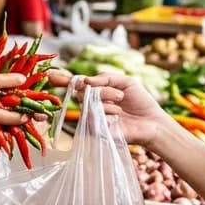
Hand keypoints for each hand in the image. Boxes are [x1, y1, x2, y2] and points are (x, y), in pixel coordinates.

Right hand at [43, 69, 172, 147]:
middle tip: (119, 94)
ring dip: (106, 98)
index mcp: (97, 93)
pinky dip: (106, 111)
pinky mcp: (95, 131)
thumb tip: (85, 80)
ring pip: (86, 102)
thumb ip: (105, 77)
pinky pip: (91, 116)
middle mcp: (91, 106)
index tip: (52, 74)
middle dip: (101, 89)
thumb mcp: (125, 82)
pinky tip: (118, 114)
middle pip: (81, 92)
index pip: (76, 85)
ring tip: (121, 103)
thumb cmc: (141, 103)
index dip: (64, 79)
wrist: (153, 122)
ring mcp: (92, 119)